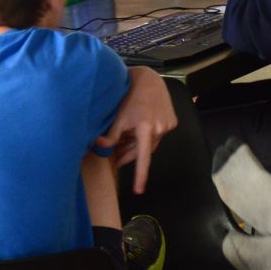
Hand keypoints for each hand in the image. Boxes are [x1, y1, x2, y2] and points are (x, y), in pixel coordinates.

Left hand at [97, 67, 178, 193]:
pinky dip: (148, 136)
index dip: (141, 175)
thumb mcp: (117, 116)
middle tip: (116, 160)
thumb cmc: (130, 95)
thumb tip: (98, 148)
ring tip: (124, 144)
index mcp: (145, 127)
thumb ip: (110, 135)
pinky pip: (158, 135)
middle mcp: (160, 128)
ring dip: (138, 146)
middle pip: (144, 151)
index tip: (139, 190)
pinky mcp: (172, 121)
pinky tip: (139, 130)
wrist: (149, 79)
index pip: (142, 157)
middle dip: (130, 156)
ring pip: (151, 143)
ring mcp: (168, 125)